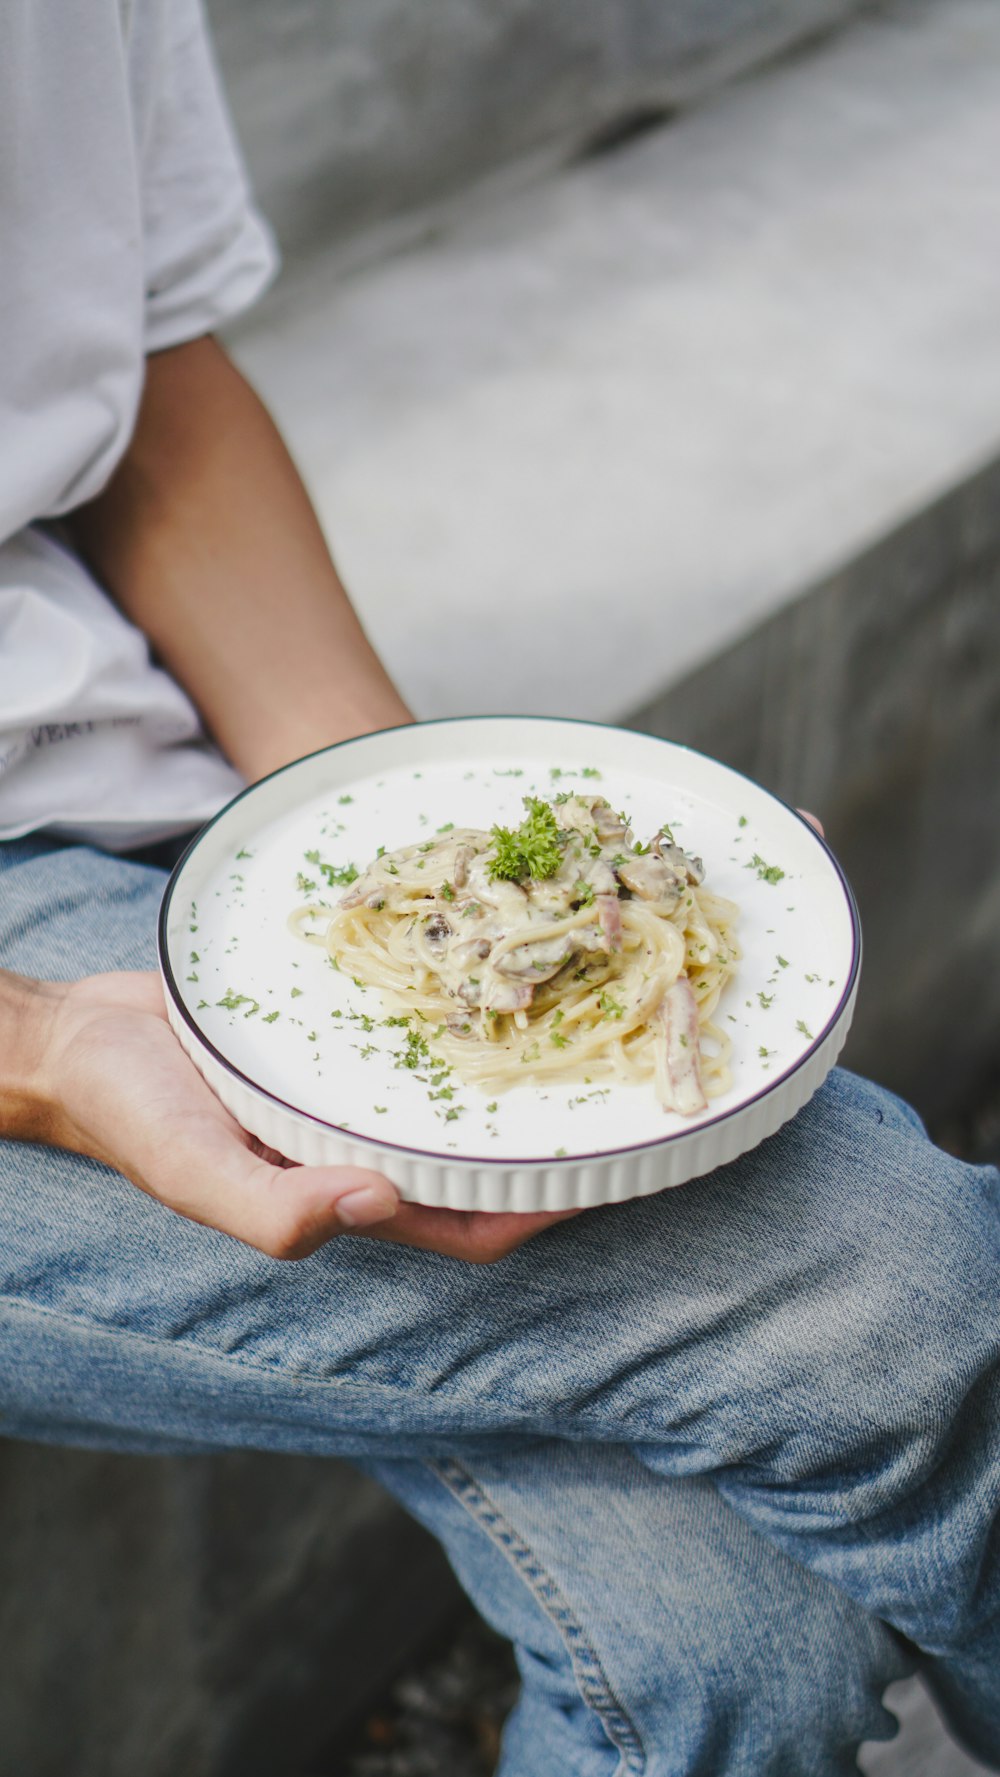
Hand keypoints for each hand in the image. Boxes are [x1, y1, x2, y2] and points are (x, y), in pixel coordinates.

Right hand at [41, 972, 572, 1262]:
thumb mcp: (190, 1167)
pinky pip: (416, 1033)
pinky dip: (458, 1013)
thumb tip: (380, 1204)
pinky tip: (495, 963)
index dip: (546, 1210)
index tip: (617, 1167)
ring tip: (585, 1011)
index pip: (471, 1226)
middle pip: (483, 1157)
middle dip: (553, 1133)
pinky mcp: (337, 1037)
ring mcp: (352, 1093)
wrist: (76, 1037)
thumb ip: (273, 1207)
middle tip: (629, 1075)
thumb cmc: (128, 1112)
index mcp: (343, 1197)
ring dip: (517, 1067)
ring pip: (458, 1092)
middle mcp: (362, 1148)